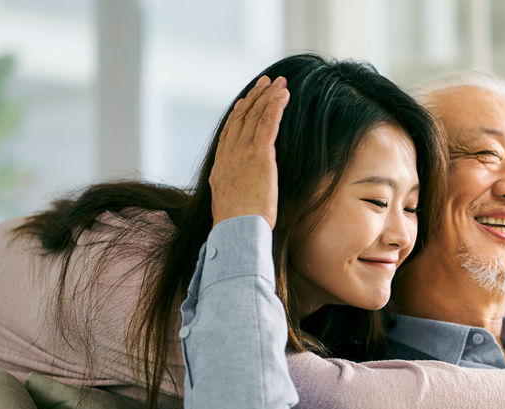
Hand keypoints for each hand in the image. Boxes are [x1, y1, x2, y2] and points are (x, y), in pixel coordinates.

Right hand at [209, 75, 289, 228]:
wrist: (236, 229)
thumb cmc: (236, 226)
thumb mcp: (230, 206)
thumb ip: (235, 194)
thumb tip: (238, 199)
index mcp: (221, 166)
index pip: (229, 133)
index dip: (238, 115)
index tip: (244, 102)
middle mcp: (229, 154)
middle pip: (241, 118)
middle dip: (254, 98)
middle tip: (264, 83)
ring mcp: (243, 152)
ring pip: (255, 116)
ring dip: (267, 96)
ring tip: (279, 83)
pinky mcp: (259, 154)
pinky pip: (268, 123)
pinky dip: (275, 106)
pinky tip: (283, 95)